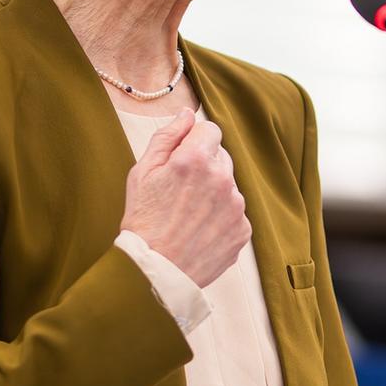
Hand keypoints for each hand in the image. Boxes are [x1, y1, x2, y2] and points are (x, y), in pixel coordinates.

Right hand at [117, 108, 249, 289]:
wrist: (155, 270)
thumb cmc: (143, 219)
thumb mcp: (143, 171)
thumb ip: (168, 137)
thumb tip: (187, 115)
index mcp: (196, 159)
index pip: (210, 129)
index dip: (194, 141)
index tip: (182, 157)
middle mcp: (222, 179)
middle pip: (220, 157)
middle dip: (204, 166)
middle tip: (179, 191)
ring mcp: (236, 206)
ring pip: (228, 186)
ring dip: (213, 192)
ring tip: (187, 214)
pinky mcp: (243, 229)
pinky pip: (234, 212)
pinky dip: (220, 217)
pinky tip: (199, 230)